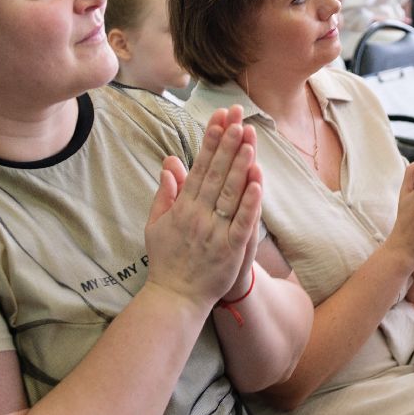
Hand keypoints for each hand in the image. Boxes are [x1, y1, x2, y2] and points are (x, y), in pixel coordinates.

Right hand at [145, 107, 262, 307]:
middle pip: (216, 173)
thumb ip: (165, 193)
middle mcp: (198, 216)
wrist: (174, 298)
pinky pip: (242, 222)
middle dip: (227, 143)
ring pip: (230, 193)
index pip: (199, 167)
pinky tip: (257, 181)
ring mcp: (214, 232)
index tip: (218, 119)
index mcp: (182, 208)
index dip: (209, 142)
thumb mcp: (156, 224)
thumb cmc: (166, 260)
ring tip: (248, 139)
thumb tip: (169, 162)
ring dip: (240, 165)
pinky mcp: (230, 250)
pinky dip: (250, 202)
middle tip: (237, 117)